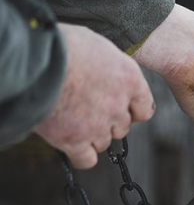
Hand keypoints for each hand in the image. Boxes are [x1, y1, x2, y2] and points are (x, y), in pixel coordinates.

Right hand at [34, 23, 154, 168]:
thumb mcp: (97, 45)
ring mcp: (99, 125)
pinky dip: (80, 156)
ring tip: (72, 121)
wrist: (37, 59)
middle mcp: (119, 105)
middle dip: (108, 122)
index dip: (132, 110)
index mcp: (129, 79)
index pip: (145, 108)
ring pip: (104, 142)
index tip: (121, 108)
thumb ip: (108, 66)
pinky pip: (86, 160)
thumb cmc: (63, 44)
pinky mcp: (75, 140)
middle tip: (87, 110)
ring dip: (91, 136)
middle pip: (122, 127)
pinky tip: (71, 145)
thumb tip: (104, 71)